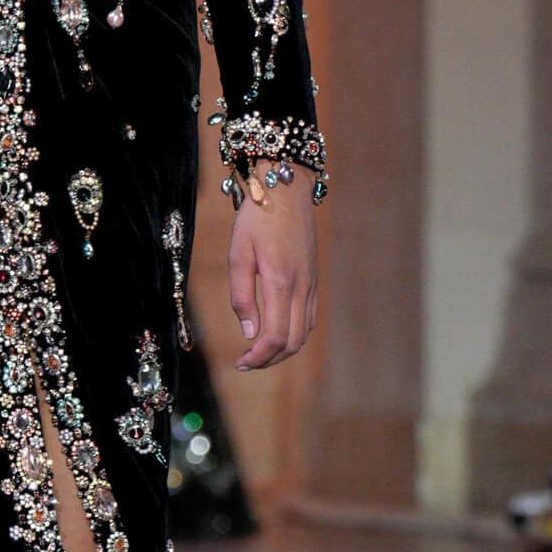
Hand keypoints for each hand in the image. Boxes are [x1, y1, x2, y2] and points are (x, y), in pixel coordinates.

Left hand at [228, 175, 317, 370]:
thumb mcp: (238, 253)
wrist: (287, 189)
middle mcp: (301, 288)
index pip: (275, 337)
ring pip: (304, 333)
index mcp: (280, 282)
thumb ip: (241, 295)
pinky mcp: (314, 280)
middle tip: (246, 362)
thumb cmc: (256, 218)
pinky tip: (275, 330)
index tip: (240, 362)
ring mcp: (311, 284)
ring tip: (257, 351)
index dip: (258, 357)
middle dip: (269, 360)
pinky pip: (309, 318)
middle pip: (293, 343)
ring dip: (282, 350)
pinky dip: (294, 333)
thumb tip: (248, 333)